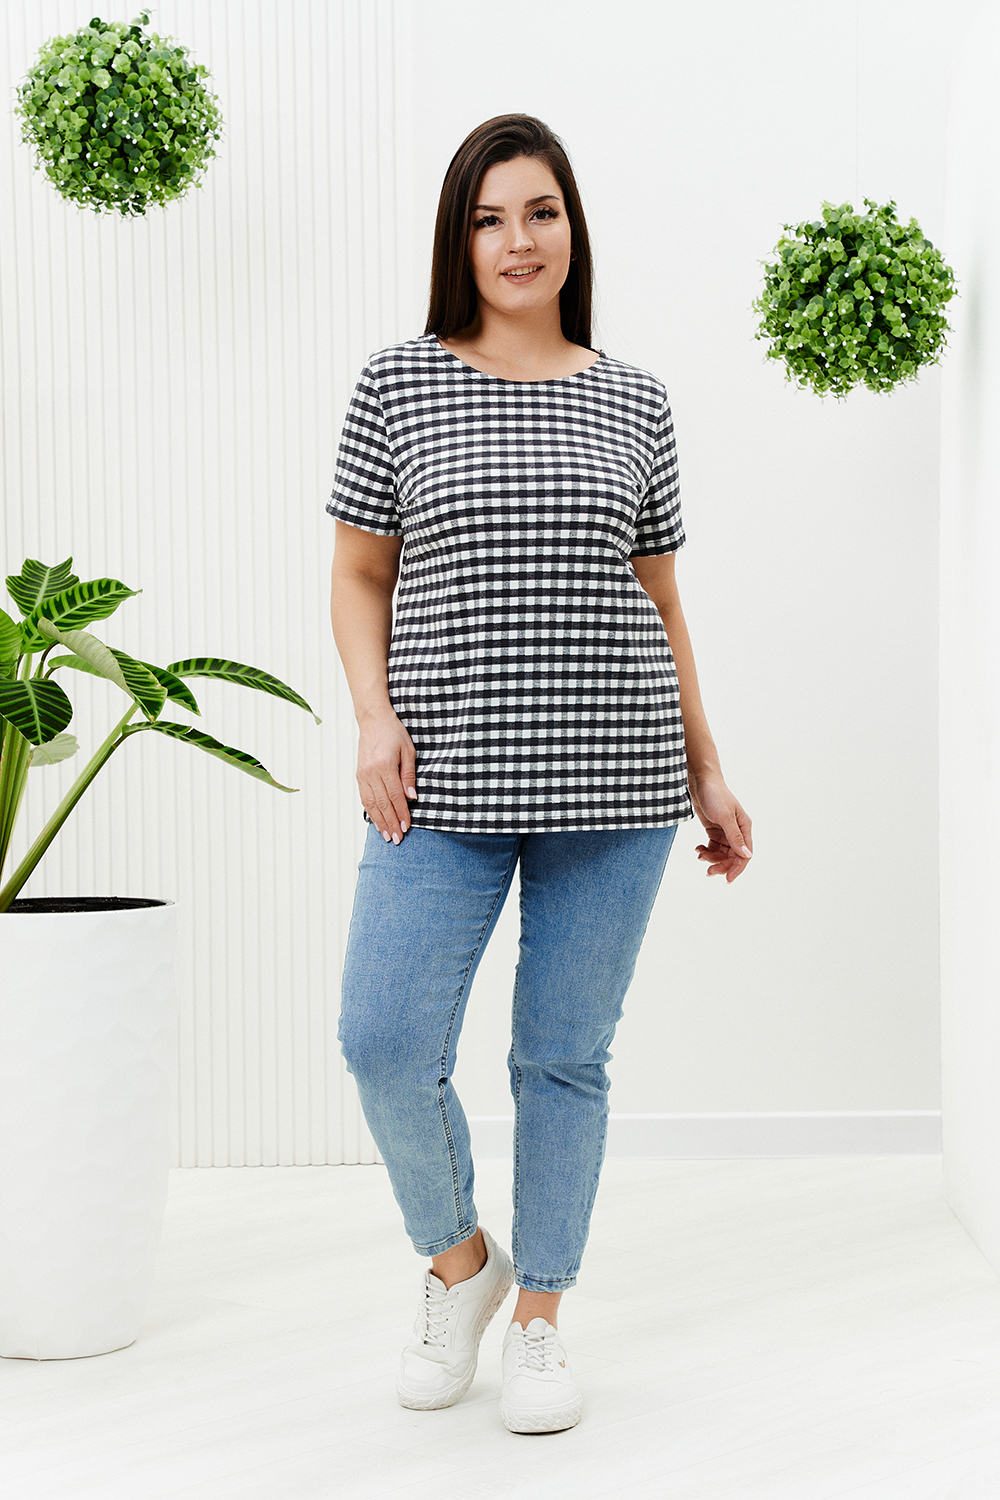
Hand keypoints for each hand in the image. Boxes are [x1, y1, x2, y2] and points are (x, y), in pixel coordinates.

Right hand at [356, 706, 416, 843]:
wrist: (373, 720)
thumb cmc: (394, 733)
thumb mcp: (408, 751)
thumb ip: (409, 775)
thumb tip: (411, 797)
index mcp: (385, 766)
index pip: (395, 796)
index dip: (401, 813)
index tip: (407, 827)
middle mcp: (371, 773)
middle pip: (382, 804)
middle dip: (391, 823)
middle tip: (397, 839)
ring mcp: (362, 775)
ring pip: (371, 804)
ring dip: (379, 822)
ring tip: (387, 836)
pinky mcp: (359, 775)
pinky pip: (364, 798)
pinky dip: (370, 812)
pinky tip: (376, 822)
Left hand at [689, 769, 752, 882]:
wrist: (700, 781)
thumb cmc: (715, 795)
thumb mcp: (725, 817)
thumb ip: (735, 837)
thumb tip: (746, 855)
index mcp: (744, 827)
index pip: (745, 855)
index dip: (737, 869)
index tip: (727, 879)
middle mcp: (736, 831)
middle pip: (732, 857)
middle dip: (721, 865)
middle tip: (708, 871)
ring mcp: (725, 831)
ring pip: (721, 853)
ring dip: (711, 858)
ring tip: (700, 855)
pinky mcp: (714, 829)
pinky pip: (712, 847)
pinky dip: (706, 851)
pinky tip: (698, 849)